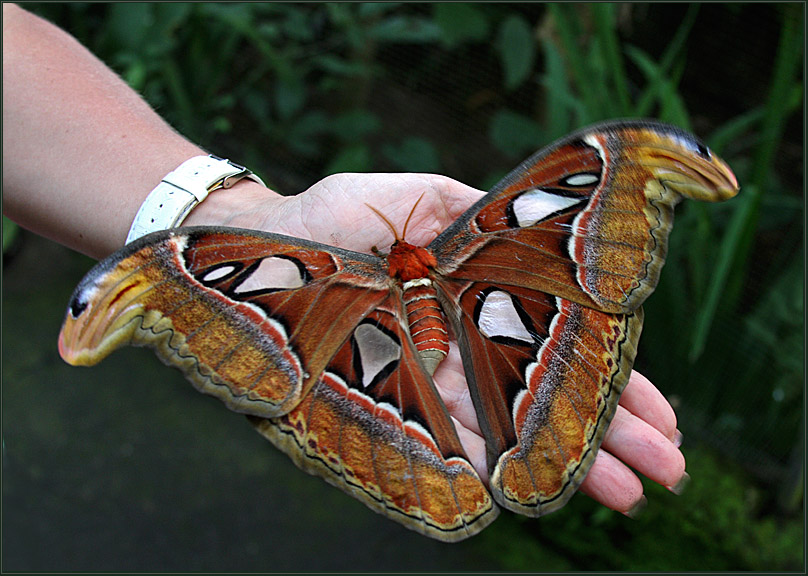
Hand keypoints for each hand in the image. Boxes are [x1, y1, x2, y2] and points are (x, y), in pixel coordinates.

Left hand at [189, 172, 687, 515]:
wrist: (252, 246)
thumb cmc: (330, 214)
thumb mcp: (419, 197)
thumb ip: (475, 215)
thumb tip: (546, 233)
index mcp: (475, 300)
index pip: (557, 344)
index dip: (613, 379)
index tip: (661, 416)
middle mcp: (454, 349)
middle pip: (540, 397)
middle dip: (606, 433)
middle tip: (663, 473)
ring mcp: (417, 382)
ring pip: (498, 429)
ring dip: (561, 462)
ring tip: (624, 493)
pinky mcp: (373, 405)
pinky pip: (432, 441)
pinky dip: (479, 465)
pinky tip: (527, 489)